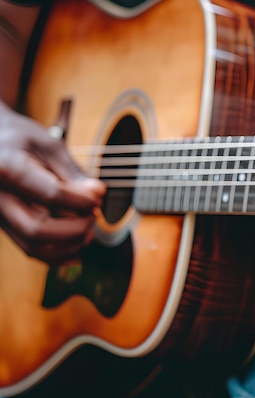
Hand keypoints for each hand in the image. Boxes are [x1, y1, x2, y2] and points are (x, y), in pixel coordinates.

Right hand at [0, 101, 105, 263]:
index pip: (50, 194)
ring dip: (69, 245)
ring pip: (33, 247)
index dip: (81, 200)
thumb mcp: (48, 144)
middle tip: (94, 216)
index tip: (98, 197)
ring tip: (89, 230)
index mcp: (7, 169)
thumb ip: (73, 171)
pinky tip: (80, 245)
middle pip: (37, 229)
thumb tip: (98, 194)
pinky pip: (31, 251)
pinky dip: (59, 255)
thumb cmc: (19, 139)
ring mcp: (0, 216)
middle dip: (75, 228)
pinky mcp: (7, 226)